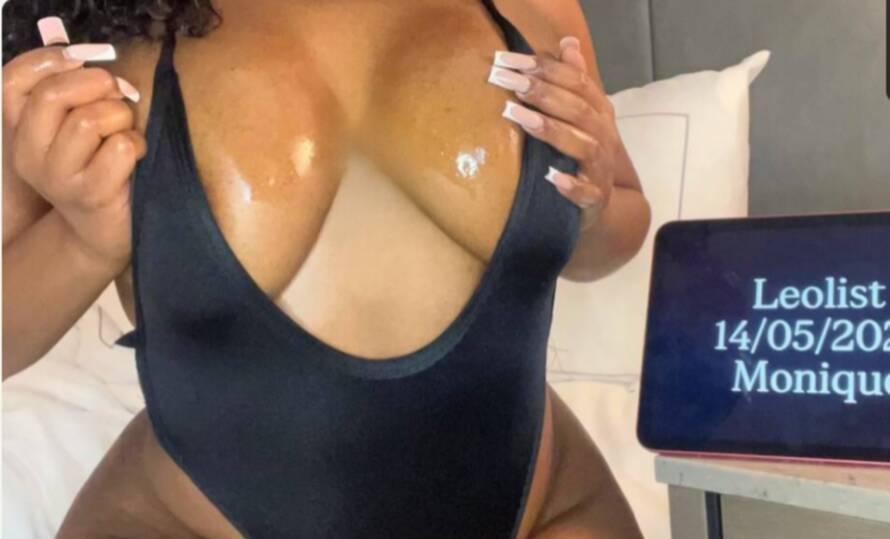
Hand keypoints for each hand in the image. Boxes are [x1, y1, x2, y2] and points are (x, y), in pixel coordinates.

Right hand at [3, 23, 143, 269]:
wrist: (103, 231)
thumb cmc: (97, 169)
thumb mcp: (75, 129)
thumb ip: (73, 93)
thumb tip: (93, 56)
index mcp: (20, 132)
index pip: (14, 80)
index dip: (51, 59)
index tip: (83, 59)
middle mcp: (30, 155)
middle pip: (54, 95)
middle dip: (97, 85)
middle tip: (118, 96)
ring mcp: (58, 177)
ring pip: (91, 119)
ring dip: (121, 118)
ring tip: (126, 134)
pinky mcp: (91, 194)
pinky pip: (121, 147)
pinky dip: (136, 144)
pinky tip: (135, 158)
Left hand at [488, 37, 618, 230]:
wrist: (602, 202)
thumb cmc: (584, 152)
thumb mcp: (582, 114)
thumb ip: (574, 80)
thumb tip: (568, 42)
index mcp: (598, 112)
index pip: (576, 82)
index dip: (546, 68)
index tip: (510, 61)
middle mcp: (603, 135)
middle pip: (576, 109)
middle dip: (541, 93)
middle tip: (506, 82)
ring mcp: (600, 167)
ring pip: (581, 145)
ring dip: (549, 129)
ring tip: (517, 116)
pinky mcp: (594, 198)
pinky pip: (586, 192)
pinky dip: (571, 185)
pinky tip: (551, 177)